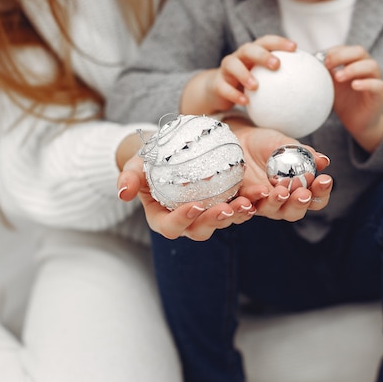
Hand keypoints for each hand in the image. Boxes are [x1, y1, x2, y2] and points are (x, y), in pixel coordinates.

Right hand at [117, 152, 256, 240]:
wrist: (170, 152)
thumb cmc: (149, 160)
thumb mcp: (136, 164)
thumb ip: (129, 178)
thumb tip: (123, 193)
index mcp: (163, 218)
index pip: (170, 227)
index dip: (182, 220)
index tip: (194, 205)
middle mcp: (186, 222)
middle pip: (200, 229)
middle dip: (214, 221)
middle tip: (227, 208)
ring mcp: (207, 215)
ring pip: (223, 222)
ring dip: (236, 215)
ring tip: (247, 203)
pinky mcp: (224, 204)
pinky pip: (238, 209)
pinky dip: (249, 203)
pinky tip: (259, 194)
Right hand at [181, 35, 296, 114]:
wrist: (218, 91)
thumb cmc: (248, 83)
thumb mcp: (264, 79)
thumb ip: (282, 79)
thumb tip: (310, 86)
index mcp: (252, 53)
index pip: (266, 42)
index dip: (279, 42)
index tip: (295, 48)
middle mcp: (238, 57)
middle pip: (249, 49)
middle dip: (262, 54)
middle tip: (276, 64)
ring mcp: (226, 69)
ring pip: (232, 65)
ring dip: (244, 74)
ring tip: (256, 86)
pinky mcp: (217, 84)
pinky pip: (224, 87)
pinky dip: (234, 94)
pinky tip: (245, 102)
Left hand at [227, 117, 332, 221]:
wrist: (239, 139)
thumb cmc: (267, 145)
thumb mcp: (286, 145)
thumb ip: (304, 154)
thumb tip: (323, 160)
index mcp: (299, 190)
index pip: (316, 199)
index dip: (322, 192)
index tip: (325, 179)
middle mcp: (283, 202)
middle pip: (295, 212)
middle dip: (300, 203)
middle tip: (303, 193)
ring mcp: (262, 204)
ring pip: (272, 211)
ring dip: (277, 202)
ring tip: (280, 191)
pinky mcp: (242, 201)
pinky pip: (245, 208)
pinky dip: (248, 205)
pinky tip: (254, 195)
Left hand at [324, 45, 382, 151]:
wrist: (358, 122)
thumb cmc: (344, 101)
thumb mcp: (329, 86)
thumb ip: (322, 74)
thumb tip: (304, 65)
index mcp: (354, 62)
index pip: (346, 49)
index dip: (333, 51)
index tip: (319, 58)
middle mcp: (366, 67)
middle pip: (359, 51)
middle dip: (342, 55)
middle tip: (328, 64)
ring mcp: (375, 79)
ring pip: (371, 65)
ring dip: (353, 68)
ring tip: (339, 76)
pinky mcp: (380, 93)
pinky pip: (378, 84)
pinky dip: (367, 83)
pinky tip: (354, 85)